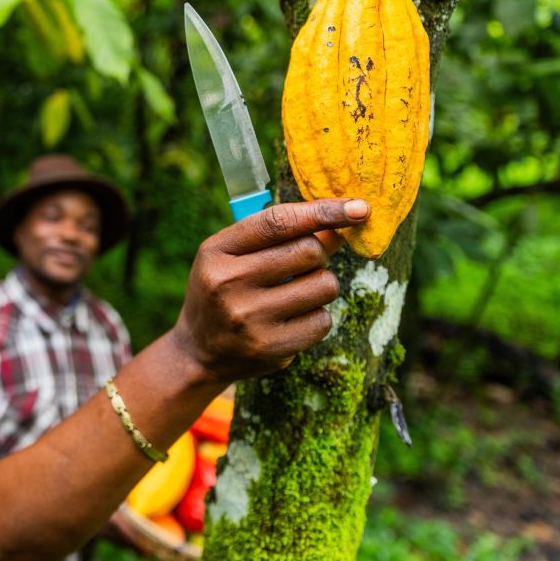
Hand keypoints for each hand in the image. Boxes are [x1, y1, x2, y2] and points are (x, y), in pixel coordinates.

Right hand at [172, 198, 369, 383]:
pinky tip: (293, 320)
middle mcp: (229, 283)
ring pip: (323, 284)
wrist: (199, 352)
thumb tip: (341, 224)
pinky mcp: (271, 347)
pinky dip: (316, 316)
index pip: (278, 221)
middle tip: (304, 264)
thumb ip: (279, 236)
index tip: (360, 208)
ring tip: (296, 294)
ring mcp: (249, 318)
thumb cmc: (224, 291)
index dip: (323, 211)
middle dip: (318, 254)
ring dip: (320, 285)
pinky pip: (322, 320)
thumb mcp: (234, 255)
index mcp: (216, 251)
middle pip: (308, 250)